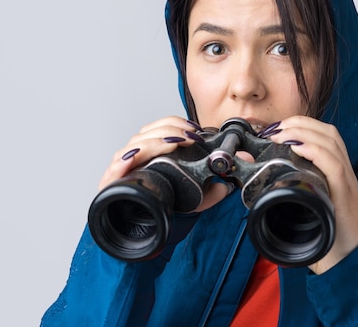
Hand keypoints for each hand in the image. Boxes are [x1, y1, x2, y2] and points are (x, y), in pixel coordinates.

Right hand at [97, 116, 231, 211]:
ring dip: (153, 141)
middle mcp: (137, 156)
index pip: (161, 127)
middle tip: (188, 138)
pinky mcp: (113, 184)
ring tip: (172, 144)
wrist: (147, 232)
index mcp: (154, 152)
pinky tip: (132, 159)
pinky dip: (122, 161)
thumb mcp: (199, 195)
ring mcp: (123, 169)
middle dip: (169, 131)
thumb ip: (221, 181)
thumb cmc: (168, 207)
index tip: (194, 131)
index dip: (176, 124)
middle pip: (147, 133)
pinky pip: (113, 168)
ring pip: (134, 145)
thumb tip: (244, 163)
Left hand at [265, 115, 357, 273]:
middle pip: (328, 132)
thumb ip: (289, 192)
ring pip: (331, 142)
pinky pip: (335, 165)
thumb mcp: (306, 208)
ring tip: (282, 134)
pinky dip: (316, 151)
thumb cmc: (326, 238)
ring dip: (304, 132)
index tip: (277, 128)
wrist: (348, 264)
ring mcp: (347, 183)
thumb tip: (261, 183)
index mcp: (336, 174)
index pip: (324, 135)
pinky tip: (298, 149)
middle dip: (300, 123)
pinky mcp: (345, 197)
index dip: (301, 125)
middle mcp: (344, 174)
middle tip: (276, 129)